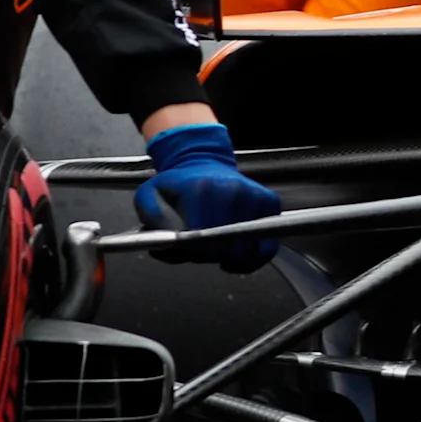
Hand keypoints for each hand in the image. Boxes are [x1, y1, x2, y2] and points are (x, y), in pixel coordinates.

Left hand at [134, 121, 281, 270]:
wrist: (202, 163)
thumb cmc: (179, 186)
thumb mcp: (150, 196)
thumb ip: (151, 217)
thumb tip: (169, 239)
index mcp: (202, 189)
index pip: (201, 238)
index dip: (193, 252)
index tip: (188, 249)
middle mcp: (233, 191)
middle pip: (225, 247)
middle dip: (210, 255)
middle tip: (200, 247)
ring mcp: (254, 197)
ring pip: (247, 250)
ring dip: (230, 258)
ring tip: (217, 247)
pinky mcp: (270, 204)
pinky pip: (267, 247)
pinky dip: (253, 258)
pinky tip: (237, 255)